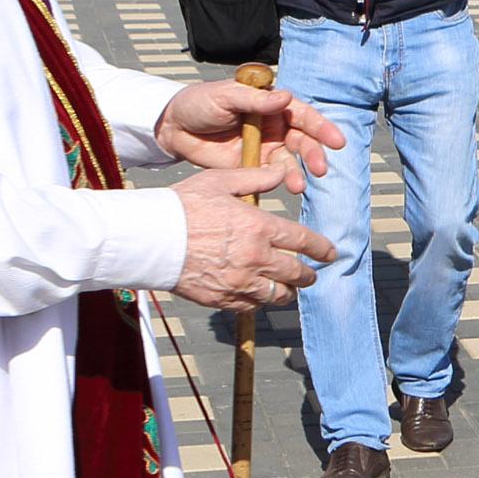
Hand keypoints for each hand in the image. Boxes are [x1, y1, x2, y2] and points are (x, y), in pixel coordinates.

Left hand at [156, 79, 341, 185]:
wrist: (174, 127)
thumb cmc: (200, 102)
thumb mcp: (226, 96)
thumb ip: (255, 100)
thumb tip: (285, 97)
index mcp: (271, 105)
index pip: (302, 115)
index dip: (321, 127)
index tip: (335, 140)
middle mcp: (274, 126)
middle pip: (302, 141)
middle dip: (314, 154)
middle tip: (320, 168)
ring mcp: (265, 148)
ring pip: (289, 162)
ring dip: (297, 173)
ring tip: (297, 185)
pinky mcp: (252, 166)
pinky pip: (270, 176)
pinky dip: (277, 183)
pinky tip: (280, 188)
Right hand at [172, 166, 331, 307]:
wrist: (148, 240)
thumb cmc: (181, 206)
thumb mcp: (219, 182)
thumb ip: (255, 178)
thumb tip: (279, 172)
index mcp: (258, 227)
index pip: (303, 241)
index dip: (321, 248)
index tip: (329, 252)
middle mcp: (254, 258)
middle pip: (296, 273)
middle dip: (308, 274)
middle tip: (311, 273)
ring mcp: (239, 282)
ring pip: (278, 295)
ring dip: (287, 291)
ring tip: (288, 287)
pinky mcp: (223, 299)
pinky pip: (252, 305)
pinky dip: (260, 300)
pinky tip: (259, 293)